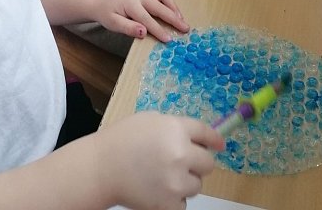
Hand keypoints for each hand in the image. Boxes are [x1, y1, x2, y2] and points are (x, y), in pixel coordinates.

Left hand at [91, 0, 188, 43]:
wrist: (103, 2)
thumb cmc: (109, 15)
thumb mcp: (113, 24)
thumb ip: (128, 28)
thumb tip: (144, 32)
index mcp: (130, 3)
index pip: (147, 19)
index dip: (158, 30)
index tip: (169, 40)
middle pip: (159, 6)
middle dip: (173, 18)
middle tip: (185, 28)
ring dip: (173, 6)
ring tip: (181, 19)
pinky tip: (172, 6)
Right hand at [96, 112, 223, 209]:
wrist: (101, 168)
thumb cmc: (122, 139)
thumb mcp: (150, 120)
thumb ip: (174, 127)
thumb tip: (197, 139)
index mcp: (175, 129)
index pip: (206, 133)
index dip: (215, 140)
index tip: (220, 145)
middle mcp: (181, 153)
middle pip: (208, 163)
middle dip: (197, 163)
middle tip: (180, 163)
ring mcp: (176, 181)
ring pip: (197, 185)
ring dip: (185, 182)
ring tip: (162, 176)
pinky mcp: (169, 204)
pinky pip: (183, 204)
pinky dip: (174, 200)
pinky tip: (158, 190)